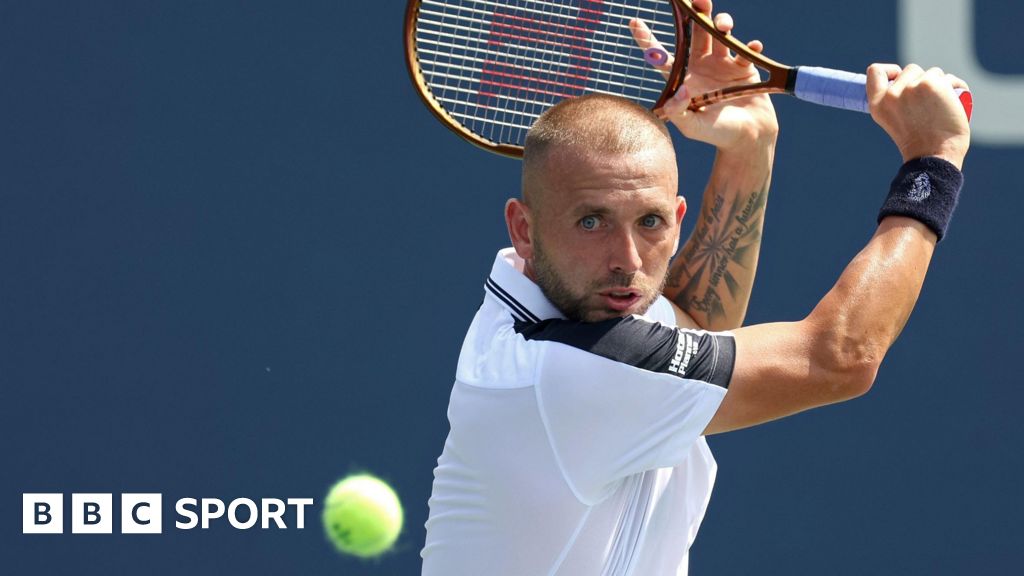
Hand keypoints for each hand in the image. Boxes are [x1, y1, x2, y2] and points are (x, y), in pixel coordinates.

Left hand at [630, 0, 777, 151]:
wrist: (747, 139)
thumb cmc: (715, 134)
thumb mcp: (692, 127)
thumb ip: (680, 111)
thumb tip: (681, 90)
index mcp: (682, 78)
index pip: (661, 55)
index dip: (647, 39)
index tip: (633, 22)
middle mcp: (700, 66)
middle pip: (694, 33)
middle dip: (696, 14)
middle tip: (699, 0)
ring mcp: (722, 64)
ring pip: (719, 34)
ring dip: (722, 22)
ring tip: (724, 25)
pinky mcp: (744, 67)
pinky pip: (746, 50)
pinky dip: (750, 47)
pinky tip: (752, 48)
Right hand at [867, 63, 970, 168]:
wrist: (934, 156)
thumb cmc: (919, 144)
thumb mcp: (894, 121)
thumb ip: (894, 102)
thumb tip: (907, 81)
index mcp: (877, 104)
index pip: (875, 71)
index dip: (890, 70)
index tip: (899, 77)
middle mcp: (891, 94)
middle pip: (910, 70)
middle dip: (922, 81)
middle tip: (928, 104)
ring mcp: (912, 88)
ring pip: (932, 73)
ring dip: (940, 84)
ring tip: (942, 107)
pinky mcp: (932, 84)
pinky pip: (948, 78)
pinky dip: (956, 86)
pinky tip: (956, 99)